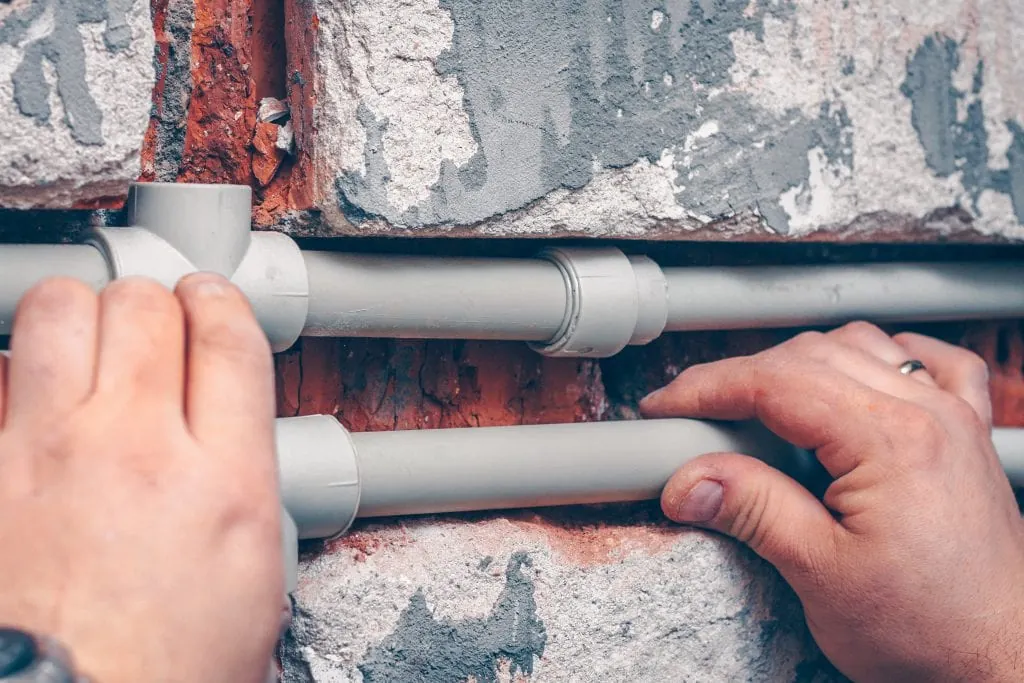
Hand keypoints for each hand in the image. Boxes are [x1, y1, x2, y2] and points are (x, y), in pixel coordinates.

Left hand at [0, 275, 281, 682]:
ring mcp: (46, 455)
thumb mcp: (253, 577)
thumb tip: (232, 430)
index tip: (212, 308)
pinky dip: (18, 376)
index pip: (230, 336)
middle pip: (145, 306)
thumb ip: (246, 481)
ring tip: (90, 343)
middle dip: (154, 304)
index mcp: (223, 482)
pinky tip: (37, 402)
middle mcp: (136, 452)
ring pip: (61, 311)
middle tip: (154, 328)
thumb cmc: (163, 672)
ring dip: (81, 315)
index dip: (221, 304)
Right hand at [641, 322, 1023, 681]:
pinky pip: (928, 362)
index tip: (666, 405)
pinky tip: (856, 379)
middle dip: (740, 376)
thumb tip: (691, 479)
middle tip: (696, 415)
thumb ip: (754, 511)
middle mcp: (927, 415)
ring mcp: (951, 419)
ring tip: (760, 406)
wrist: (1005, 661)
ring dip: (800, 363)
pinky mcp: (965, 436)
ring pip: (859, 346)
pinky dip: (880, 356)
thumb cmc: (933, 632)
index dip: (707, 387)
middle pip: (809, 355)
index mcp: (890, 442)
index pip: (775, 383)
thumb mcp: (822, 576)